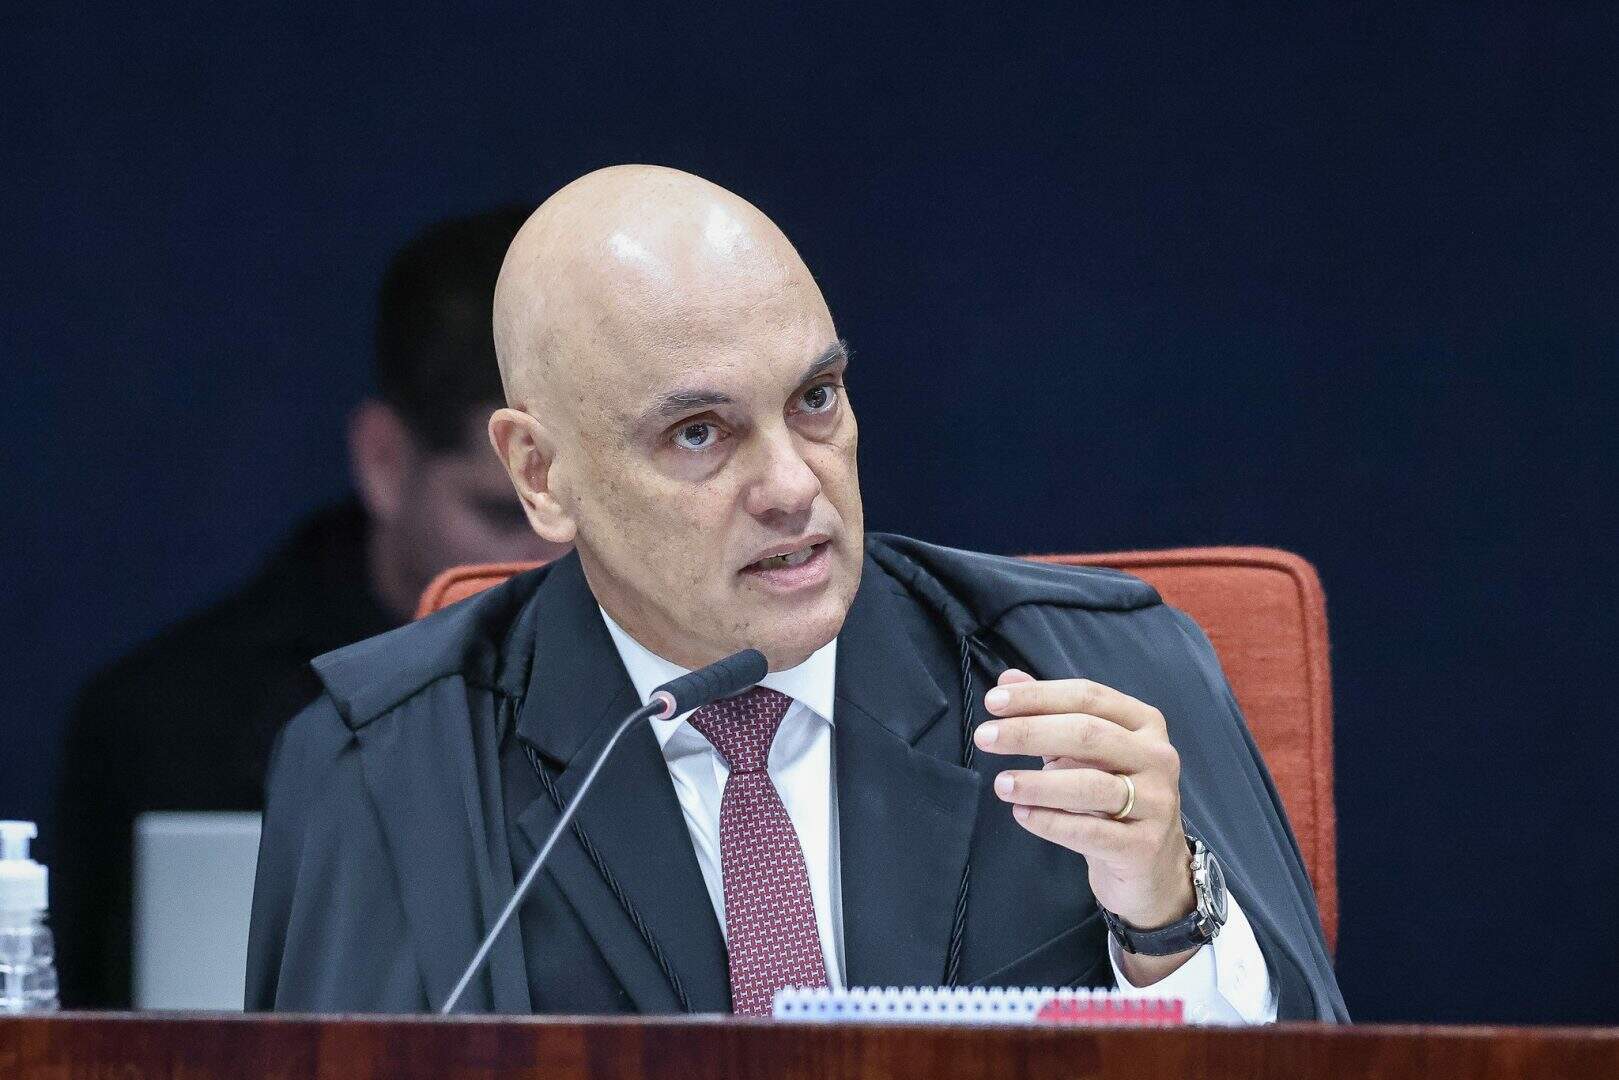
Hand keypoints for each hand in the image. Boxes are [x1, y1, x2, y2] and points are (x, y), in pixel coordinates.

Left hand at [974, 669, 1196, 982]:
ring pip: (1090, 785)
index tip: (993, 702)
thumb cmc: (1111, 797)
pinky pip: (1091, 832)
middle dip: (1030, 732)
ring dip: (1038, 783)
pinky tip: (1022, 815)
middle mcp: (1157, 757)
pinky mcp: (1143, 846)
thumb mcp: (1084, 752)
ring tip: (1001, 783)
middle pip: (1088, 734)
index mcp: (1144, 723)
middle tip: (985, 738)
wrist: (1151, 867)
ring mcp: (1156, 802)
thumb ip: (1050, 713)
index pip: (1088, 697)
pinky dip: (1051, 822)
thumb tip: (1007, 679)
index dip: (1039, 696)